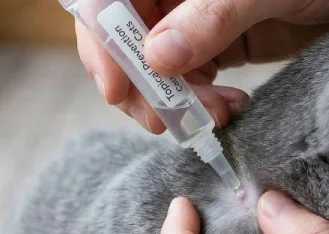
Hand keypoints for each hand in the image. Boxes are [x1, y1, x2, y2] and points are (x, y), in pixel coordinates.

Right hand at [77, 0, 328, 132]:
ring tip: (212, 118)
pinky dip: (198, 102)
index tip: (118, 88)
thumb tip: (156, 58)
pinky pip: (188, 78)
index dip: (103, 42)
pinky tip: (225, 111)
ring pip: (153, 65)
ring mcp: (192, 15)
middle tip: (164, 123)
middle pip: (122, 37)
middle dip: (138, 84)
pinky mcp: (216, 42)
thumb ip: (210, 17)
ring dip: (172, 100)